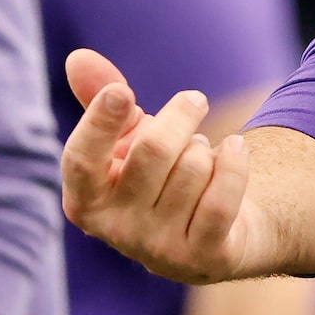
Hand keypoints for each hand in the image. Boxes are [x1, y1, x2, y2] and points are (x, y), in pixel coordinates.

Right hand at [63, 49, 260, 285]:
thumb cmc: (158, 175)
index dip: (98, 125)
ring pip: (194, 167)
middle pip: (152, 151)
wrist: (212, 233)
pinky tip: (235, 149)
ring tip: (203, 153)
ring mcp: (158, 248)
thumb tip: (79, 58)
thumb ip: (101, 99)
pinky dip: (234, 163)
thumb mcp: (127, 137)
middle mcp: (116, 230)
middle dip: (181, 115)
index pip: (81, 161)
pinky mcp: (201, 257)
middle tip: (194, 101)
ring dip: (206, 147)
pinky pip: (222, 199)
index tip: (121, 90)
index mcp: (86, 200)